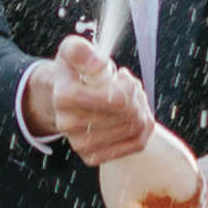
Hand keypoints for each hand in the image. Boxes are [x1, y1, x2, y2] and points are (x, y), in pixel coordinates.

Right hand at [26, 34, 149, 162]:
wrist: (64, 99)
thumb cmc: (74, 72)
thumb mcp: (73, 50)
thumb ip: (80, 50)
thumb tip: (98, 64)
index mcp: (64, 96)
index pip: (118, 99)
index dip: (129, 86)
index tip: (123, 76)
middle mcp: (69, 125)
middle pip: (128, 113)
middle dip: (136, 95)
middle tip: (129, 85)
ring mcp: (81, 145)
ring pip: (135, 128)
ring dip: (140, 109)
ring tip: (129, 98)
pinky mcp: (93, 158)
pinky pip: (136, 144)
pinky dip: (143, 127)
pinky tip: (133, 115)